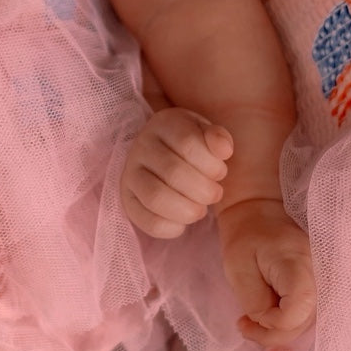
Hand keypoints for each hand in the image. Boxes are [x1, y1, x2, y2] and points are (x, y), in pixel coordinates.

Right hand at [122, 107, 232, 236]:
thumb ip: (219, 138)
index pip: (188, 143)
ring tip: (200, 209)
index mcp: (165, 123)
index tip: (220, 172)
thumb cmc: (194, 148)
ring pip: (156, 197)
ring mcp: (130, 172)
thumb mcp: (208, 135)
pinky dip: (172, 228)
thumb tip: (223, 150)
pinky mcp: (127, 199)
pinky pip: (148, 221)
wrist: (167, 158)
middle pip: (174, 173)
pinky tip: (183, 222)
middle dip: (204, 191)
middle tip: (214, 194)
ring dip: (188, 210)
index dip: (212, 165)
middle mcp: (142, 145)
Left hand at [218, 198, 314, 347]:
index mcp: (298, 266)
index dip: (270, 324)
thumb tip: (268, 324)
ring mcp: (322, 284)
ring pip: (304, 325)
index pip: (295, 314)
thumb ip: (254, 302)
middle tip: (243, 324)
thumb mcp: (238, 269)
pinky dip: (284, 323)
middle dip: (270, 333)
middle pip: (302, 324)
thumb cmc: (247, 237)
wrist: (261, 214)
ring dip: (276, 330)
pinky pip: (305, 316)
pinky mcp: (318, 289)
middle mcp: (319, 278)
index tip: (245, 316)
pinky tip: (266, 315)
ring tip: (251, 319)